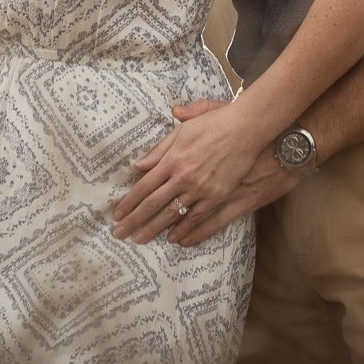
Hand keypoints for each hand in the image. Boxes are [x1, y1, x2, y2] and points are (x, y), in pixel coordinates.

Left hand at [110, 98, 266, 245]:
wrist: (246, 129)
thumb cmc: (214, 123)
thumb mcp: (183, 130)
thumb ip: (160, 149)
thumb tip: (140, 165)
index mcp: (173, 159)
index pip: (144, 186)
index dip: (129, 202)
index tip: (117, 214)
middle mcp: (183, 176)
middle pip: (153, 203)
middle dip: (134, 220)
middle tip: (120, 233)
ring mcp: (200, 189)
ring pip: (172, 214)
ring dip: (154, 228)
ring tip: (140, 240)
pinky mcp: (218, 196)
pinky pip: (197, 218)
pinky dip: (184, 230)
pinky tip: (173, 239)